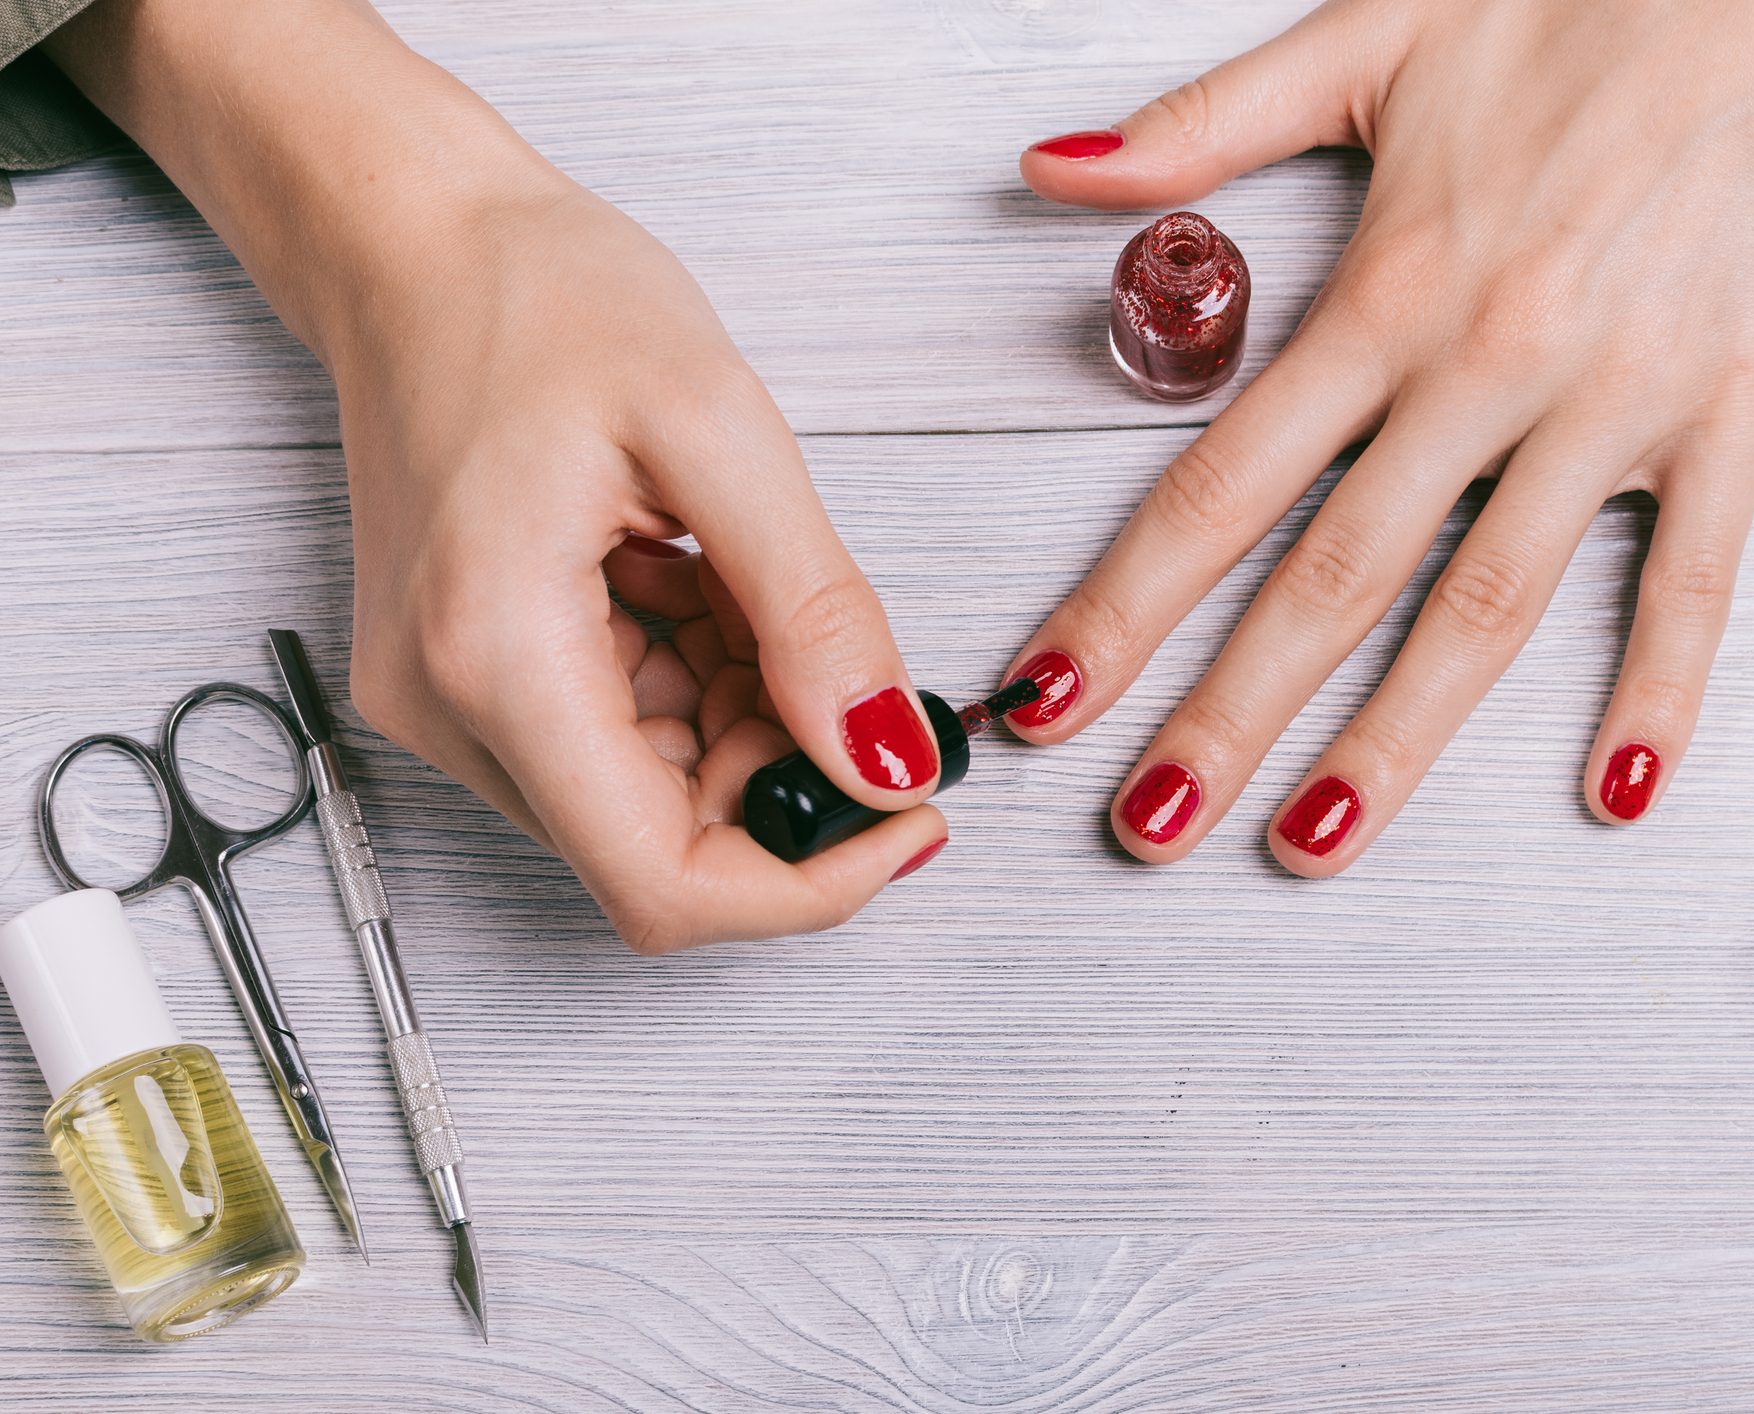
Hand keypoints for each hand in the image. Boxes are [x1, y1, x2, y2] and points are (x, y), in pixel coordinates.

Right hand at [47, 0, 946, 947]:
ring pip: (647, 799)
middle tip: (839, 654)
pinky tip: (701, 583)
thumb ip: (814, 613)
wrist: (415, 243)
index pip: (664, 885)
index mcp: (497, 657)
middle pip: (661, 848)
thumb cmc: (536, 297)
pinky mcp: (465, 681)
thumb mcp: (719, 429)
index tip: (909, 819)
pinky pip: (612, 743)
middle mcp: (449, 710)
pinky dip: (695, 690)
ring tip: (748, 578)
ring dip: (742, 725)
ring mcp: (446, 703)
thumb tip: (888, 759)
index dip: (808, 884)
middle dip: (783, 776)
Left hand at [1009, 0, 1753, 869]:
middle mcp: (1487, 366)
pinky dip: (1656, 687)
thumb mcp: (1371, 36)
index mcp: (1388, 291)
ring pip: (1485, 608)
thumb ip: (1205, 123)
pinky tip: (1616, 785)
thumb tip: (1057, 169)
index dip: (1123, 605)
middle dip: (1225, 717)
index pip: (1221, 486)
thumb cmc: (1587, 4)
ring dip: (1396, 741)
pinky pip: (1691, 581)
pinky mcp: (1729, 422)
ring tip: (1318, 836)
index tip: (1053, 695)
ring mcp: (1612, 406)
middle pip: (1332, 580)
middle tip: (1146, 822)